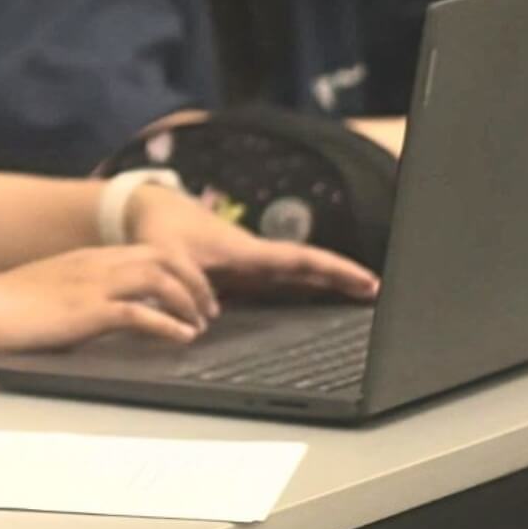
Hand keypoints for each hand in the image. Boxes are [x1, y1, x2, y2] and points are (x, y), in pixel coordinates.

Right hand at [0, 246, 214, 351]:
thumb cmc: (7, 305)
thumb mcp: (51, 287)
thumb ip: (80, 289)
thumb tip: (102, 307)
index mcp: (88, 257)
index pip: (149, 250)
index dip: (180, 269)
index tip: (193, 293)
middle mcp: (96, 264)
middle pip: (164, 257)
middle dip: (194, 281)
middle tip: (208, 309)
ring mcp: (92, 285)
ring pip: (159, 279)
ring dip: (187, 301)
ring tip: (199, 325)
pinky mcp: (87, 311)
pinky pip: (140, 313)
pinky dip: (167, 325)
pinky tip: (180, 337)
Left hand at [130, 185, 381, 301]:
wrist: (149, 212)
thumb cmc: (159, 232)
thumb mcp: (165, 256)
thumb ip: (185, 283)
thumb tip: (209, 316)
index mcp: (247, 252)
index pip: (300, 260)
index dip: (333, 269)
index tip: (366, 279)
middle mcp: (256, 258)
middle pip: (308, 268)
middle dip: (342, 277)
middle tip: (378, 292)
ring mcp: (251, 266)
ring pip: (297, 275)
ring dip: (326, 284)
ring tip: (362, 298)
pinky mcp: (240, 275)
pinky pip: (278, 283)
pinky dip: (301, 289)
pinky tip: (317, 299)